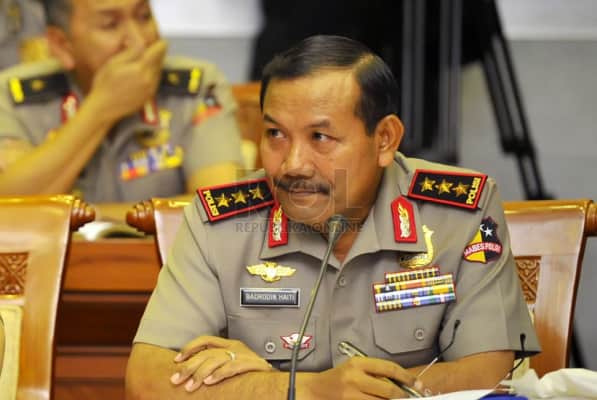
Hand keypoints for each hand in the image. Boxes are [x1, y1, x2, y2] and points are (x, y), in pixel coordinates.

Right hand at [89, 39, 167, 121]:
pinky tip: (143, 72)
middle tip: (152, 47)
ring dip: (156, 63)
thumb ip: (130, 52)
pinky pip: (156, 81)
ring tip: (146, 58)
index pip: (158, 51)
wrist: (105, 108)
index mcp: (141, 68)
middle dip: (158, 53)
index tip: (159, 40)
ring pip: (159, 71)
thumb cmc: (105, 84)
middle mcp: (150, 79)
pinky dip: (153, 74)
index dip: (159, 43)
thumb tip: (141, 42)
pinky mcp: (150, 96)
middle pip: (160, 60)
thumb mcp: (114, 63)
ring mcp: (151, 89)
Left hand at [170, 336, 272, 391]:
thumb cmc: (252, 374)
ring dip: (200, 373)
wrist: (275, 378)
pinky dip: (219, 374)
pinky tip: (210, 382)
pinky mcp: (250, 364)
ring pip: (216, 360)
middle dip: (189, 366)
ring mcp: (243, 354)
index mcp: (229, 344)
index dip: (189, 348)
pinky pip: (231, 367)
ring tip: (191, 385)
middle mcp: (235, 346)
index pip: (205, 340)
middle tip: (176, 379)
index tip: (176, 360)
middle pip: (207, 352)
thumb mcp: (231, 365)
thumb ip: (216, 366)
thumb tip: (192, 374)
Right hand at [302, 357, 417, 399]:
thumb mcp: (353, 369)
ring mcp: (351, 394)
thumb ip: (373, 374)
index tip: (417, 384)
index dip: (406, 377)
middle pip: (388, 390)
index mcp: (358, 364)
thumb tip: (399, 383)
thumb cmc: (336, 379)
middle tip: (409, 398)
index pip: (389, 368)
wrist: (313, 391)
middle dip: (402, 396)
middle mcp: (355, 378)